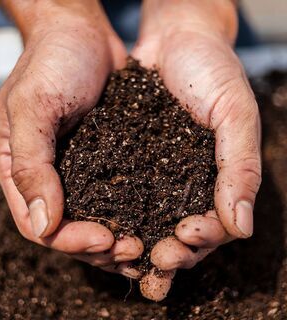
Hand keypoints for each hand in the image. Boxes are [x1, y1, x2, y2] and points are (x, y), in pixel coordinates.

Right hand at [0, 0, 142, 275]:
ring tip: (148, 247)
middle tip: (134, 251)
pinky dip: (134, 214)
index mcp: (21, 171)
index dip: (71, 240)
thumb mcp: (31, 107)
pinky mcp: (106, 161)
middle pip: (70, 231)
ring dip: (120, 239)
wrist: (80, 34)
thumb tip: (42, 224)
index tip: (105, 240)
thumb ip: (29, 164)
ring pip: (96, 220)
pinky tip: (155, 222)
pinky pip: (118, 196)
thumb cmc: (50, 62)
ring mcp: (79, 172)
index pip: (39, 225)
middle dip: (101, 247)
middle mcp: (49, 178)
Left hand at [131, 0, 260, 300]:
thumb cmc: (213, 73)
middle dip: (171, 253)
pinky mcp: (127, 164)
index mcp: (216, 181)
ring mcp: (155, 178)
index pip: (214, 226)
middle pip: (179, 235)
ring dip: (140, 246)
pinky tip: (103, 227)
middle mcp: (184, 186)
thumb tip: (242, 228)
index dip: (203, 238)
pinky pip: (120, 196)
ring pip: (148, 224)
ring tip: (127, 255)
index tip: (187, 234)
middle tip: (158, 258)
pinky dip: (114, 216)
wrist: (176, 41)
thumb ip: (240, 169)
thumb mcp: (235, 116)